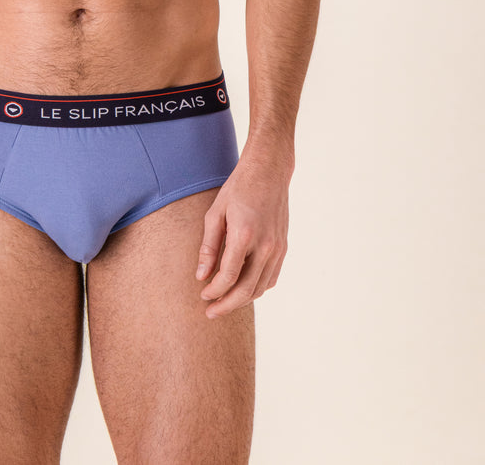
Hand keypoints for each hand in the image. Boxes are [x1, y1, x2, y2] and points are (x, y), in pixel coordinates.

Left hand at [195, 153, 289, 317]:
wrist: (269, 171)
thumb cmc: (238, 189)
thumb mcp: (215, 213)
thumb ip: (209, 246)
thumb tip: (201, 275)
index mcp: (245, 235)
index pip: (229, 276)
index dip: (214, 291)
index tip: (202, 296)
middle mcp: (265, 246)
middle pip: (247, 290)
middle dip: (226, 305)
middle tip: (210, 312)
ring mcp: (278, 248)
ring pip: (261, 287)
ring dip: (242, 300)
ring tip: (224, 303)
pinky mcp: (283, 248)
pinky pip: (271, 278)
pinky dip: (257, 288)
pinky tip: (243, 289)